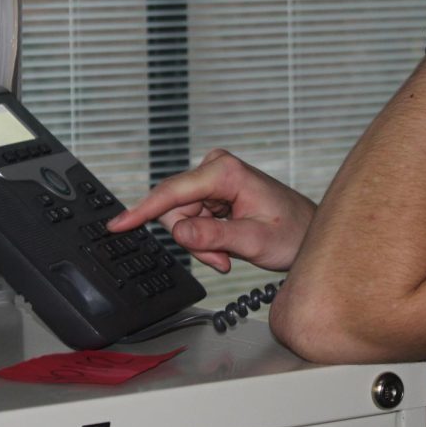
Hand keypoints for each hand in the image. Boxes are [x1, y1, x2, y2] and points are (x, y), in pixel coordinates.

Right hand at [107, 149, 316, 272]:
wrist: (307, 232)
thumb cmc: (292, 232)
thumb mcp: (253, 241)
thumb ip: (214, 237)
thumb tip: (180, 232)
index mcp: (225, 171)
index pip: (172, 192)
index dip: (142, 210)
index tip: (118, 224)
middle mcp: (215, 167)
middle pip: (174, 208)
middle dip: (192, 239)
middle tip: (220, 258)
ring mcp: (212, 178)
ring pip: (180, 217)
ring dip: (199, 242)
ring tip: (227, 253)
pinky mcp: (211, 190)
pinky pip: (190, 218)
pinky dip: (204, 238)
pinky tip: (226, 245)